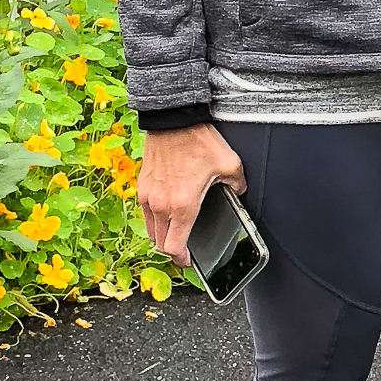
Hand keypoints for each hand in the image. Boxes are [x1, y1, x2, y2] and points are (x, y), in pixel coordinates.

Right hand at [138, 122, 244, 266]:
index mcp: (183, 206)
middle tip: (185, 249)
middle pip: (160, 243)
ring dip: (162, 235)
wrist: (173, 119)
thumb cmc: (199, 140)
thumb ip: (238, 186)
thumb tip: (238, 193)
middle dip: (173, 250)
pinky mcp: (142, 185)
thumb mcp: (230, 164)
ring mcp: (148, 196)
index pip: (174, 247)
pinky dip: (154, 219)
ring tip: (177, 232)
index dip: (182, 260)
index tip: (190, 261)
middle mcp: (161, 205)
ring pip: (150, 229)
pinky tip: (168, 211)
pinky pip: (145, 213)